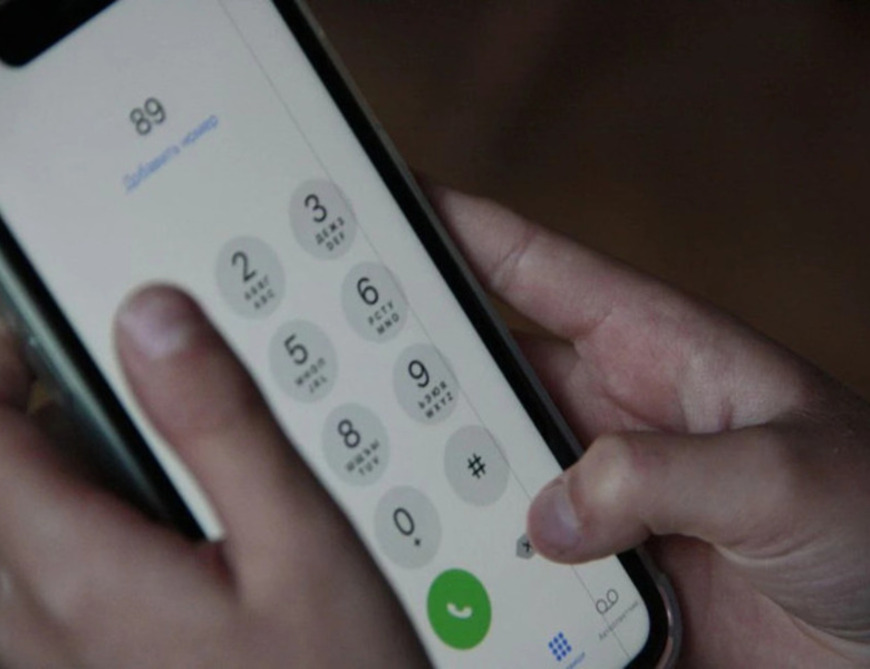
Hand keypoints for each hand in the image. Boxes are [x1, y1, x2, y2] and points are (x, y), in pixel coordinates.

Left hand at [0, 288, 427, 666]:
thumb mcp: (298, 542)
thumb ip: (220, 426)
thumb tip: (156, 322)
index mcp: (86, 573)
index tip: (40, 319)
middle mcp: (43, 625)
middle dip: (20, 407)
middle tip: (89, 364)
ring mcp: (56, 659)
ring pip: (7, 535)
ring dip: (43, 463)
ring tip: (118, 432)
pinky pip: (31, 585)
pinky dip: (63, 520)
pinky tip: (138, 519)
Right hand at [431, 187, 869, 666]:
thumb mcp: (786, 469)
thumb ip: (663, 474)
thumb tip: (555, 512)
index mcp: (656, 351)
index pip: (539, 270)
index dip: (462, 231)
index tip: (391, 207)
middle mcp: (613, 417)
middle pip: (490, 374)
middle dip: (418, 368)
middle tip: (339, 367)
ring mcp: (603, 497)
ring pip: (493, 472)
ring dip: (447, 485)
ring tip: (386, 490)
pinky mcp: (603, 574)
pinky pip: (521, 564)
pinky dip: (484, 571)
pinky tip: (451, 582)